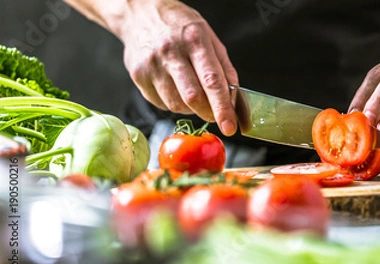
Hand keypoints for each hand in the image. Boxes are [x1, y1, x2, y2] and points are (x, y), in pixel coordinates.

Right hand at [118, 0, 237, 135]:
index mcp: (194, 40)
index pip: (212, 81)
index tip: (230, 126)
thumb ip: (224, 68)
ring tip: (193, 93)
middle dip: (208, 113)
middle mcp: (171, 52)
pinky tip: (175, 88)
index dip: (222, 108)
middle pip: (192, 98)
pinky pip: (161, 104)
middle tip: (215, 114)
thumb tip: (233, 99)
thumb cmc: (179, 26)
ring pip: (176, 105)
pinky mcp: (138, 76)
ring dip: (191, 108)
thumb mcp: (209, 38)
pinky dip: (174, 103)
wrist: (140, 13)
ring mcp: (151, 65)